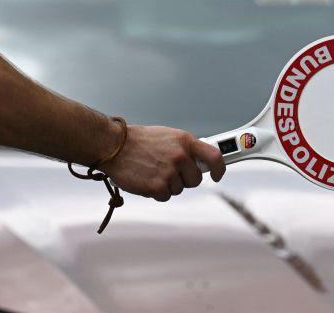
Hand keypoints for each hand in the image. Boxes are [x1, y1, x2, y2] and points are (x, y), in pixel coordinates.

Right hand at [99, 125, 225, 201]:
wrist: (113, 145)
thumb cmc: (139, 140)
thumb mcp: (168, 136)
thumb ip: (185, 148)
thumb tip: (199, 161)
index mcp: (185, 141)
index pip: (214, 156)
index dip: (220, 168)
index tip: (217, 174)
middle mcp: (180, 156)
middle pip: (195, 180)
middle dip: (184, 179)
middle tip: (169, 171)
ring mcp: (169, 172)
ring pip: (179, 189)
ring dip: (168, 185)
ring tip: (153, 171)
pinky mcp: (157, 186)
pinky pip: (165, 196)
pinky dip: (156, 192)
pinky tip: (146, 179)